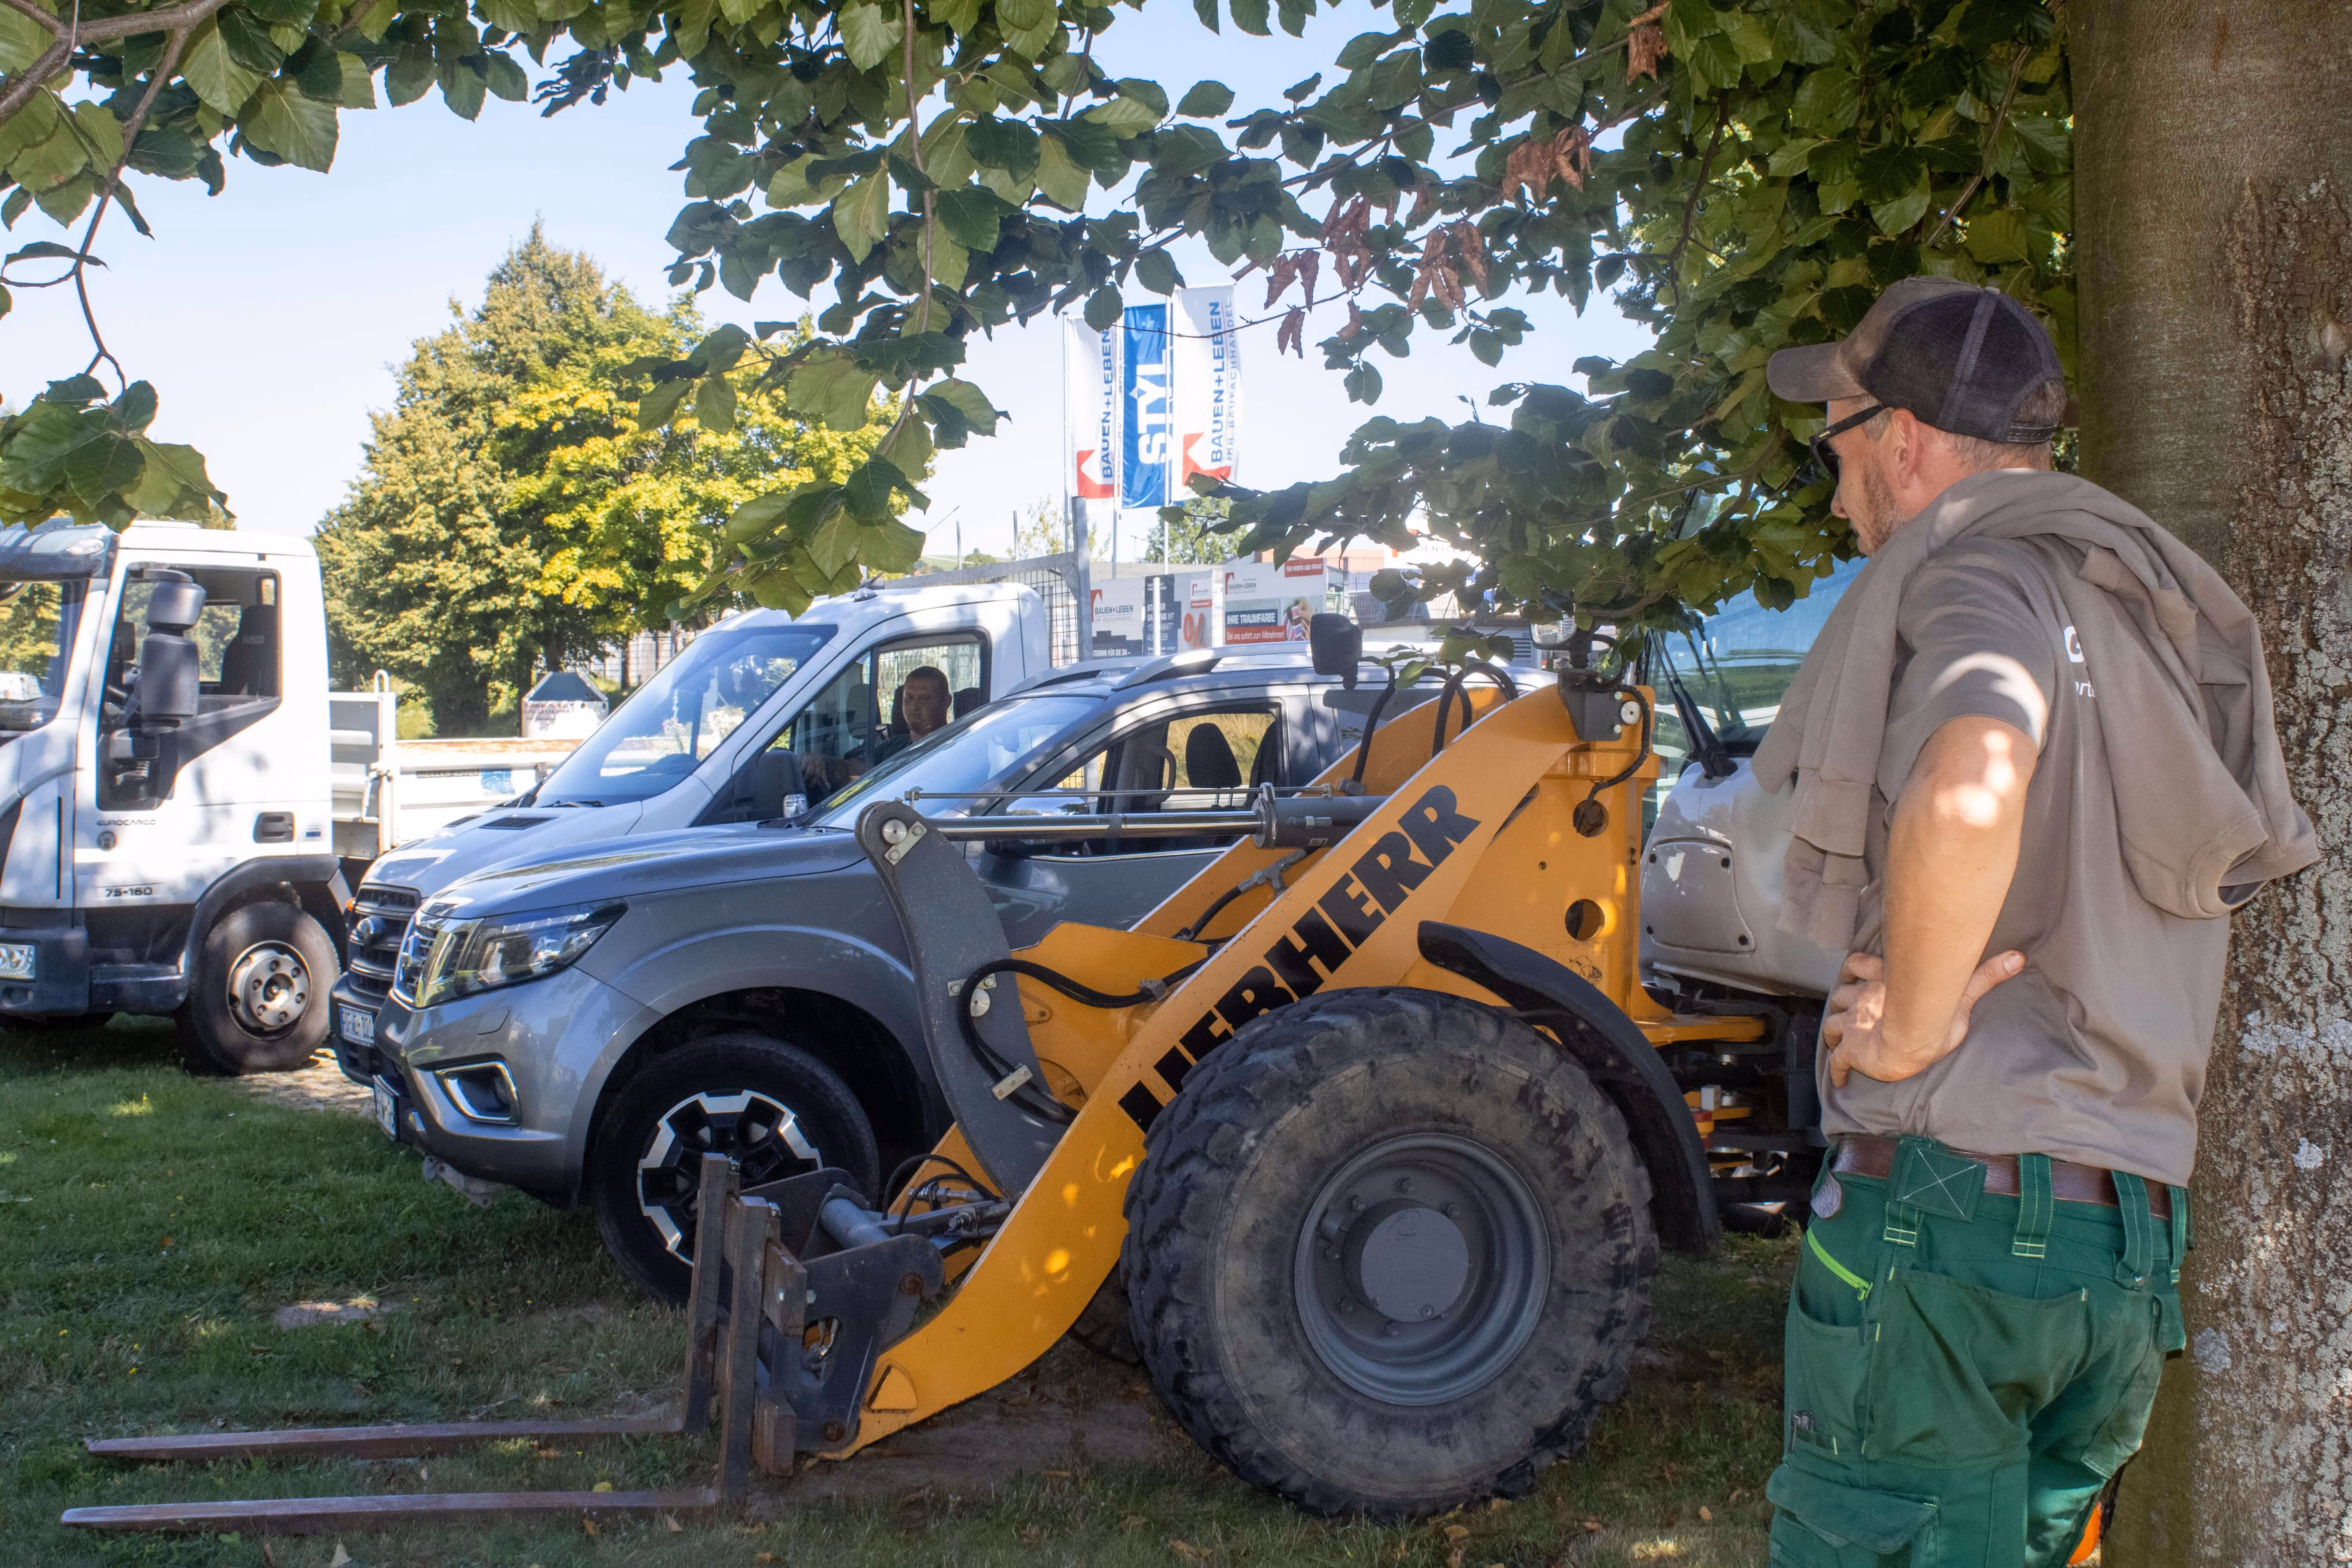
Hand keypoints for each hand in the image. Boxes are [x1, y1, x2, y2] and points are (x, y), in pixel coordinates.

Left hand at [1821, 949, 2023, 1088]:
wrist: (1909, 1041)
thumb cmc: (1934, 1019)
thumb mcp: (1962, 995)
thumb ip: (1985, 976)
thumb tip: (2018, 957)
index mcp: (1884, 984)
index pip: (1857, 966)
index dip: (1853, 970)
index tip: (1852, 975)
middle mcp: (1863, 1000)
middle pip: (1841, 995)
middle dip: (1842, 1002)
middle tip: (1847, 1011)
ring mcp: (1852, 1024)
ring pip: (1832, 1022)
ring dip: (1834, 1029)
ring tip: (1838, 1038)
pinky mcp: (1849, 1050)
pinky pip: (1836, 1060)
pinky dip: (1836, 1068)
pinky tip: (1839, 1077)